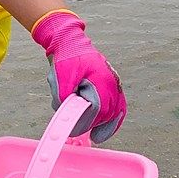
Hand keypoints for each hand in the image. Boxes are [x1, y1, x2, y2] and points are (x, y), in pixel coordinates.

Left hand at [32, 10, 125, 142]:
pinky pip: (116, 109)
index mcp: (102, 80)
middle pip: (107, 114)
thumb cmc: (67, 59)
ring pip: (114, 113)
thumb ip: (64, 94)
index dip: (86, 122)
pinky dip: (111, 122)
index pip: (97, 109)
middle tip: (78, 133)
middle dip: (92, 124)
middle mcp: (112, 84)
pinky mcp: (110, 89)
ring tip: (94, 133)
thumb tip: (66, 111)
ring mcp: (114, 86)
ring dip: (102, 124)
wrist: (71, 44)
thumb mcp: (61, 76)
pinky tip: (103, 133)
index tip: (74, 130)